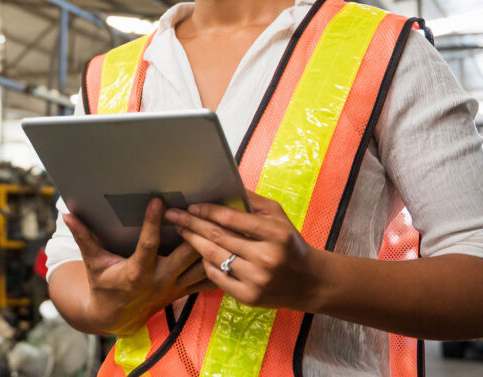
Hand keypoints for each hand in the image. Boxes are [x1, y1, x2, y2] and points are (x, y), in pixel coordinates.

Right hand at [63, 197, 214, 334]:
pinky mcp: (184, 290)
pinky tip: (226, 245)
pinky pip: (208, 279)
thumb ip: (84, 237)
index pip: (148, 245)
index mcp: (137, 272)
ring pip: (202, 266)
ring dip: (210, 245)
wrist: (116, 317)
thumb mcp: (93, 262)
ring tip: (216, 219)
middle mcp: (160, 280)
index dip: (153, 222)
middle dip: (193, 231)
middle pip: (185, 254)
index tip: (158, 200)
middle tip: (197, 205)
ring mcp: (175, 286)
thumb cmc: (104, 285)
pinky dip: (219, 264)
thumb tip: (68, 215)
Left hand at [164, 191, 326, 310]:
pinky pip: (217, 276)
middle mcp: (267, 258)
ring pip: (214, 256)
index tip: (191, 206)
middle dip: (191, 224)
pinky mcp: (249, 297)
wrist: (309, 282)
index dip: (208, 211)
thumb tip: (225, 185)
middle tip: (173, 215)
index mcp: (276, 234)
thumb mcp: (279, 217)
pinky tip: (196, 252)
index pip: (232, 219)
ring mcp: (257, 280)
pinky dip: (204, 263)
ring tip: (180, 230)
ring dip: (192, 242)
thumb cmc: (290, 243)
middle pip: (218, 237)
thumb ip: (253, 201)